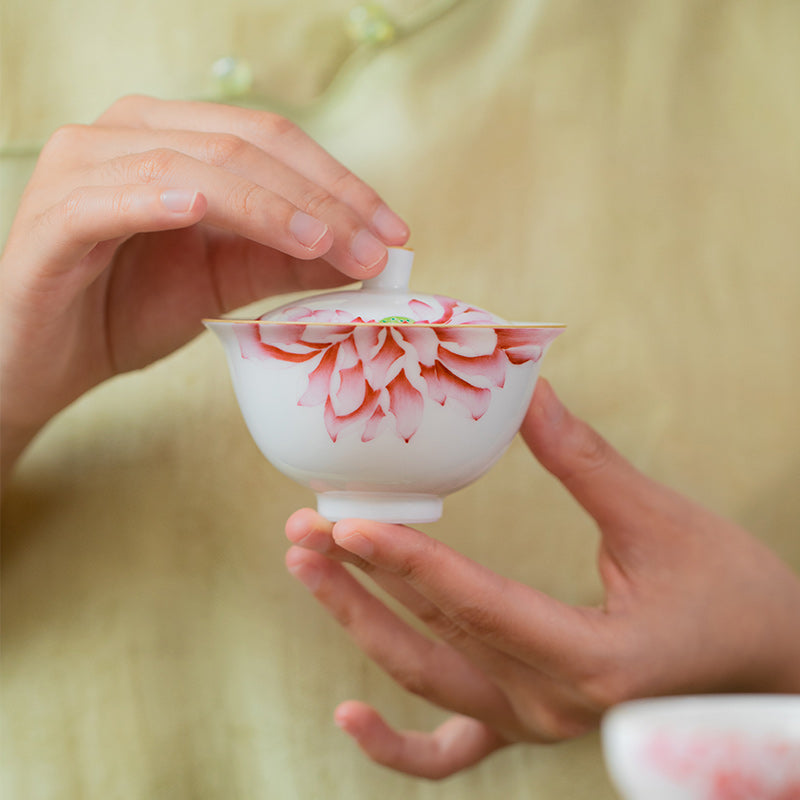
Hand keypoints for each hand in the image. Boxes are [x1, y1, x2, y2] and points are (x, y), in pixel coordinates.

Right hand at [0, 95, 408, 478]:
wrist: (49, 358)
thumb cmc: (130, 309)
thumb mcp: (224, 282)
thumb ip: (284, 257)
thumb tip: (363, 252)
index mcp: (176, 140)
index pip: (273, 142)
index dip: (340, 183)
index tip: (394, 233)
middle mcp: (129, 133)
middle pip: (244, 144)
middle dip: (320, 197)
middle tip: (375, 247)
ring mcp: (84, 167)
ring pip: (193, 163)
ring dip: (269, 205)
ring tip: (325, 244)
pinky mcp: (52, 217)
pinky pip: (112, 196)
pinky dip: (163, 198)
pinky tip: (209, 212)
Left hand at [284, 379, 799, 778]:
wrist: (767, 668)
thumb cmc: (733, 597)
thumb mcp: (661, 522)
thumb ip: (584, 460)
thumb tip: (531, 389)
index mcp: (590, 659)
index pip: (476, 604)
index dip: (409, 561)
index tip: (350, 523)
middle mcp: (552, 704)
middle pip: (434, 635)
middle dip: (363, 578)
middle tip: (305, 527)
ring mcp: (537, 722)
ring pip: (427, 677)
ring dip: (363, 623)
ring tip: (309, 569)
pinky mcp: (531, 721)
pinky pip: (451, 751)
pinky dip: (396, 749)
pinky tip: (347, 719)